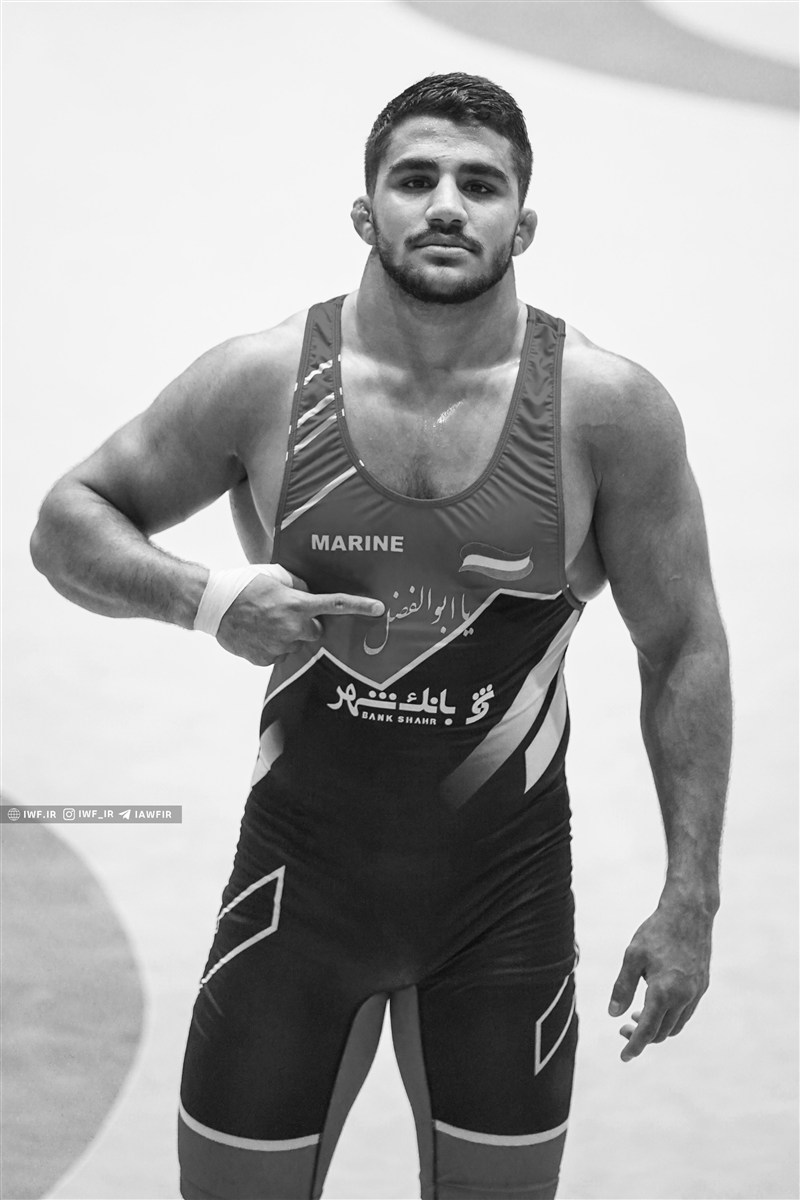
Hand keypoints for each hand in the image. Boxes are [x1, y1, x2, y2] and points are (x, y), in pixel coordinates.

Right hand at [216, 569, 383, 665]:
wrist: (212, 605)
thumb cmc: (244, 585)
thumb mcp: (275, 576)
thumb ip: (299, 586)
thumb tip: (310, 595)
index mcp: (296, 605)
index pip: (335, 605)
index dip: (359, 606)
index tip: (379, 608)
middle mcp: (291, 628)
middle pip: (315, 632)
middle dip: (306, 625)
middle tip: (286, 613)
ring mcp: (278, 647)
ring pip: (296, 645)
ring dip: (287, 636)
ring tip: (264, 622)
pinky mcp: (265, 660)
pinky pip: (279, 655)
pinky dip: (272, 646)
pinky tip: (256, 633)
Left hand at [608, 894, 713, 1061]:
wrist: (690, 913)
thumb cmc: (657, 932)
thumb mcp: (632, 957)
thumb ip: (623, 988)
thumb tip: (613, 1014)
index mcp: (664, 991)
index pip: (648, 1030)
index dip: (635, 1045)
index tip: (624, 1057)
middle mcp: (683, 997)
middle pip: (663, 1032)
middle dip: (643, 1036)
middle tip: (623, 1027)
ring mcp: (696, 993)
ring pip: (676, 1025)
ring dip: (658, 1027)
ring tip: (638, 1016)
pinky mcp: (702, 986)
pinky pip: (686, 1012)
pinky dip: (671, 1017)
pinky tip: (658, 1004)